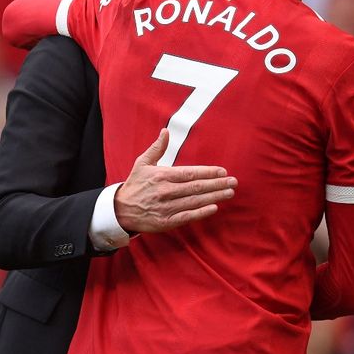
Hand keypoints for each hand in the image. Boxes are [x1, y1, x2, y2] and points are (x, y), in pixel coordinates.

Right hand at [114, 129, 236, 232]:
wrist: (120, 210)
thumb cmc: (135, 184)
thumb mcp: (142, 163)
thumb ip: (157, 148)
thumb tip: (165, 131)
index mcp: (161, 176)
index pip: (189, 173)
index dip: (207, 172)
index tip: (222, 171)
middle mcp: (165, 191)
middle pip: (196, 187)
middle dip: (216, 184)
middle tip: (233, 182)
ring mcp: (166, 208)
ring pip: (194, 201)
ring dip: (214, 197)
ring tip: (229, 193)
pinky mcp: (166, 222)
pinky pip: (187, 216)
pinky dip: (201, 213)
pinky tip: (214, 208)